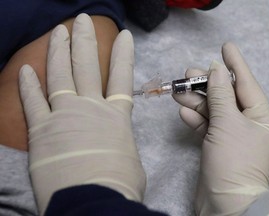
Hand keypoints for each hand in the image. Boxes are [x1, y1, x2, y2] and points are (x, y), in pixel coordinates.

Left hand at [19, 14, 145, 214]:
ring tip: (58, 31)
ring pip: (60, 75)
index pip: (122, 77)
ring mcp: (64, 115)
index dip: (123, 55)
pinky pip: (33, 101)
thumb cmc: (118, 184)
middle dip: (84, 40)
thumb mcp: (129, 160)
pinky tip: (26, 68)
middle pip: (87, 66)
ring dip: (58, 50)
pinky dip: (28, 84)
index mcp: (116, 117)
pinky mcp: (42, 130)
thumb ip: (119, 145)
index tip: (124, 36)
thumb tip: (114, 144)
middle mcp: (90, 108)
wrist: (93, 201)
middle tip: (82, 20)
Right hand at [173, 42, 268, 214]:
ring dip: (196, 101)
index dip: (235, 64)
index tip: (225, 46)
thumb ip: (220, 95)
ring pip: (213, 111)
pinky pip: (207, 126)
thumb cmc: (234, 160)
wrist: (224, 204)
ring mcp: (232, 136)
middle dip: (207, 85)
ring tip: (179, 90)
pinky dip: (196, 119)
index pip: (246, 84)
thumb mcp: (228, 123)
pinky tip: (184, 112)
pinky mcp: (217, 146)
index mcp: (262, 118)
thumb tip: (215, 69)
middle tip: (188, 73)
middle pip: (226, 97)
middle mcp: (249, 125)